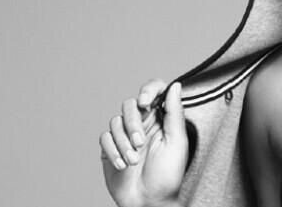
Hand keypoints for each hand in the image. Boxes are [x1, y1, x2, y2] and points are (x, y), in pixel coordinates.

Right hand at [99, 80, 187, 206]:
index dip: (148, 90)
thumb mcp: (177, 142)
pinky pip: (104, 138)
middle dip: (133, 124)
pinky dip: (112, 151)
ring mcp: (125, 136)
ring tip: (133, 161)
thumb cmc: (167, 176)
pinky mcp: (110, 148)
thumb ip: (175, 112)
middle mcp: (142, 124)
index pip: (153, 91)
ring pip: (115, 122)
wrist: (148, 201)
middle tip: (140, 144)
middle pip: (129, 105)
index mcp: (160, 119)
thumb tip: (176, 86)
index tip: (145, 103)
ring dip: (123, 143)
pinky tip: (122, 165)